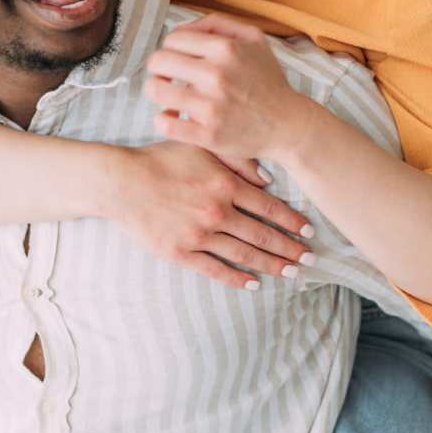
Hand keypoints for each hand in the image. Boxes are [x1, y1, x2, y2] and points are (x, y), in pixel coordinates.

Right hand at [111, 141, 314, 290]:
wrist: (122, 183)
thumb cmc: (161, 160)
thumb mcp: (202, 149)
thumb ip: (237, 160)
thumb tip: (268, 179)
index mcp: (225, 185)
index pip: (269, 208)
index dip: (292, 221)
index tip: (309, 231)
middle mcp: (217, 212)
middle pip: (262, 234)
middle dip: (289, 248)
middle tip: (310, 259)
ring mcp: (199, 235)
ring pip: (243, 254)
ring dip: (270, 265)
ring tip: (290, 273)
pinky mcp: (181, 252)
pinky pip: (214, 269)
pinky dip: (236, 277)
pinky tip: (253, 283)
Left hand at [143, 13, 311, 161]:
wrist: (287, 124)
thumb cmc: (267, 80)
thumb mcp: (253, 39)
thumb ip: (217, 24)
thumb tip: (182, 27)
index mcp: (225, 49)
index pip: (172, 40)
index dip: (171, 49)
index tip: (178, 61)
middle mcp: (217, 75)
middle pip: (157, 62)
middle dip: (159, 70)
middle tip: (169, 78)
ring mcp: (211, 107)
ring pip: (155, 91)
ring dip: (157, 93)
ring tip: (168, 97)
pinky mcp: (208, 135)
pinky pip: (165, 123)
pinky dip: (163, 119)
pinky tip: (174, 118)